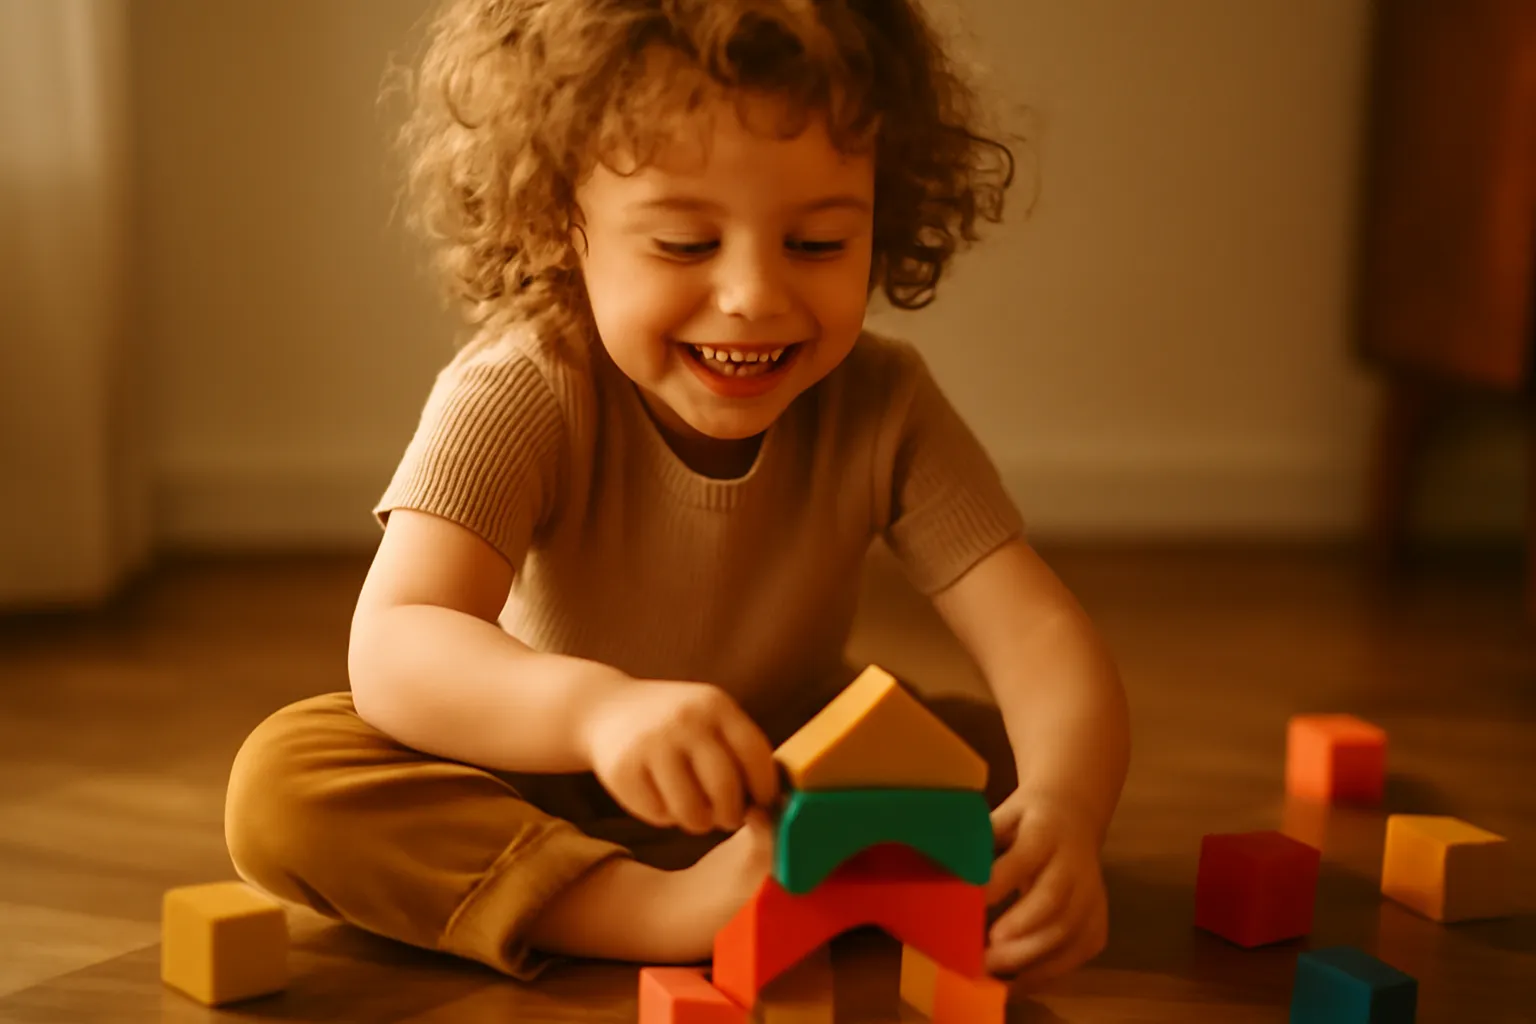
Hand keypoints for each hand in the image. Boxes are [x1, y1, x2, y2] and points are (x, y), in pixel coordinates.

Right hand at [579, 679, 779, 834]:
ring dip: (699, 823)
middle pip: (726, 789)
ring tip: (696, 813)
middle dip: (731, 814)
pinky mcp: (624, 770)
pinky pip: (659, 815)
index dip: (765, 788)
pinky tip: (663, 800)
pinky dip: (666, 818)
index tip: (762, 803)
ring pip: (692, 811)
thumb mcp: (707, 716)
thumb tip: (771, 804)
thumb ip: (737, 748)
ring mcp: (652, 744)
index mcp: (715, 705)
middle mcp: (685, 721)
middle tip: (726, 817)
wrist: (605, 708)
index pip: (755, 754)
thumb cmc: (673, 723)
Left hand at [983, 790, 1108, 985]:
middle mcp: (1075, 865)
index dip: (1001, 881)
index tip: (973, 901)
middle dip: (1019, 928)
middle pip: (1053, 900)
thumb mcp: (1003, 815)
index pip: (1026, 857)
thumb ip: (980, 840)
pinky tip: (1013, 983)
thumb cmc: (1027, 819)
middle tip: (984, 953)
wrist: (1075, 815)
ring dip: (1028, 957)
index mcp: (1045, 832)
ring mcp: (1091, 895)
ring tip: (990, 972)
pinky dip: (1045, 974)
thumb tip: (945, 868)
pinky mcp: (1097, 921)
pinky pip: (1075, 954)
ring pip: (1067, 932)